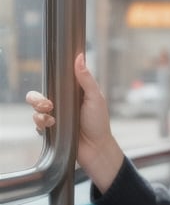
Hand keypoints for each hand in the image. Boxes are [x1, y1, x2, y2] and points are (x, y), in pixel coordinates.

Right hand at [26, 53, 123, 192]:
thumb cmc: (99, 122)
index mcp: (71, 94)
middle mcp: (60, 104)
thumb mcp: (95, 98)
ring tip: (51, 119)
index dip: (49, 81)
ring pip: (35, 110)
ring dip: (39, 113)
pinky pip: (38, 125)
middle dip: (36, 99)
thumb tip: (79, 57)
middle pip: (37, 96)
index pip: (53, 82)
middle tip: (48, 105)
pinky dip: (42, 125)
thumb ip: (86, 79)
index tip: (51, 82)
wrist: (96, 148)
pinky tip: (53, 127)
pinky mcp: (51, 131)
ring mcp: (55, 118)